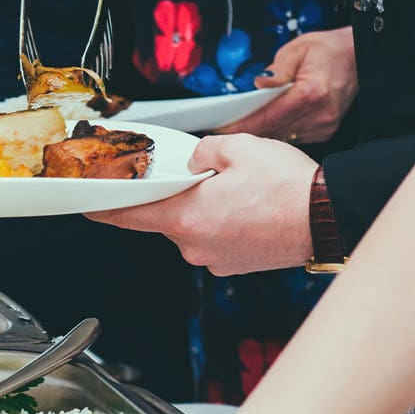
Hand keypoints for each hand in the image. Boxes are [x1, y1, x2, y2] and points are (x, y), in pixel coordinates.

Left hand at [90, 135, 317, 274]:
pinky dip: (224, 223)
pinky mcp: (235, 266)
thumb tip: (196, 160)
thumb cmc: (287, 187)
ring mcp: (215, 260)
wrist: (326, 218)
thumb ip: (203, 151)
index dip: (104, 208)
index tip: (87, 205)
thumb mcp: (238, 147)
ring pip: (194, 227)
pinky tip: (248, 207)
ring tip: (238, 191)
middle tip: (204, 176)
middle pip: (167, 217)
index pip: (129, 215)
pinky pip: (216, 239)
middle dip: (179, 196)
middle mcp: (194, 246)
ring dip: (205, 209)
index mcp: (186, 217)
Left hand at [222, 28, 358, 144]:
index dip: (243, 125)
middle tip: (221, 128)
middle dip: (246, 132)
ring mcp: (324, 126)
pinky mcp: (325, 131)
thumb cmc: (329, 50)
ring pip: (282, 137)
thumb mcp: (298, 48)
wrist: (358, 57)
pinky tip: (265, 125)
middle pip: (274, 131)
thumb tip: (258, 85)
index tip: (223, 129)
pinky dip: (278, 132)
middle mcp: (320, 114)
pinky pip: (294, 136)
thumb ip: (276, 69)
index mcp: (312, 93)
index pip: (269, 116)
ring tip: (239, 127)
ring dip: (261, 134)